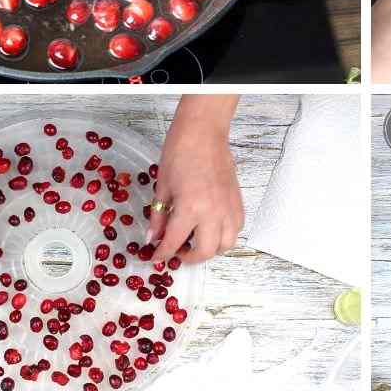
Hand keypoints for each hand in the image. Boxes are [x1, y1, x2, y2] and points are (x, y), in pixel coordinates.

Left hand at [147, 118, 243, 263]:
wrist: (203, 133)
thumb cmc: (180, 153)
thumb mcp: (162, 187)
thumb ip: (158, 216)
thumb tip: (153, 237)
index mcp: (190, 209)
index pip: (174, 243)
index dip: (162, 254)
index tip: (156, 257)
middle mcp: (213, 213)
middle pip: (205, 251)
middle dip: (189, 257)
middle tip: (177, 251)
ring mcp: (228, 207)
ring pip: (226, 244)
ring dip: (211, 249)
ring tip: (197, 241)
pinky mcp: (237, 200)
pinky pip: (237, 228)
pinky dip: (226, 235)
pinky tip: (213, 228)